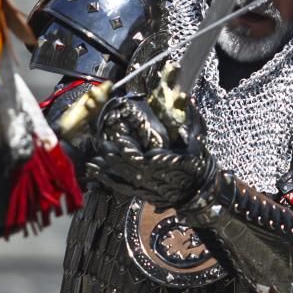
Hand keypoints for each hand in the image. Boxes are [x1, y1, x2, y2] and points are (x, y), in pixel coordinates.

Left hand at [86, 94, 214, 207]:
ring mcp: (146, 186)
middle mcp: (153, 176)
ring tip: (92, 162)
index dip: (128, 148)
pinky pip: (122, 187)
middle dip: (112, 157)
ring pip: (122, 178)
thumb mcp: (198, 139)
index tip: (118, 138)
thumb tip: (187, 100)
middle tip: (99, 145)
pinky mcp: (143, 193)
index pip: (142, 156)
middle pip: (127, 166)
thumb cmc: (200, 164)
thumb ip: (191, 120)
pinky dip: (108, 181)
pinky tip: (97, 175)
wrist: (200, 191)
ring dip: (106, 170)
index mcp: (165, 161)